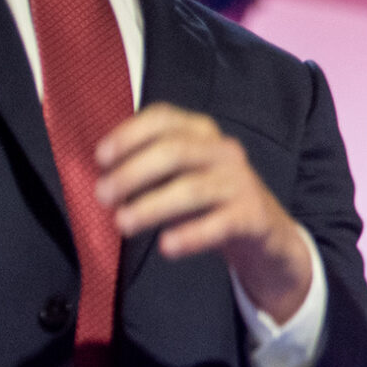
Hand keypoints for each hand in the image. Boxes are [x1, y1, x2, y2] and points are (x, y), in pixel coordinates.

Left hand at [96, 103, 313, 321]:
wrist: (266, 232)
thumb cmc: (209, 199)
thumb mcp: (180, 173)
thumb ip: (147, 167)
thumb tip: (100, 177)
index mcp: (202, 133)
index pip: (164, 119)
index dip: (129, 134)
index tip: (101, 158)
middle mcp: (224, 152)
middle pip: (174, 152)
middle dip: (132, 173)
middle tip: (103, 196)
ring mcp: (241, 183)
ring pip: (193, 189)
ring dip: (152, 206)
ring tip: (123, 224)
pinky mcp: (254, 216)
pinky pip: (220, 224)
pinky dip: (191, 235)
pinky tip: (167, 247)